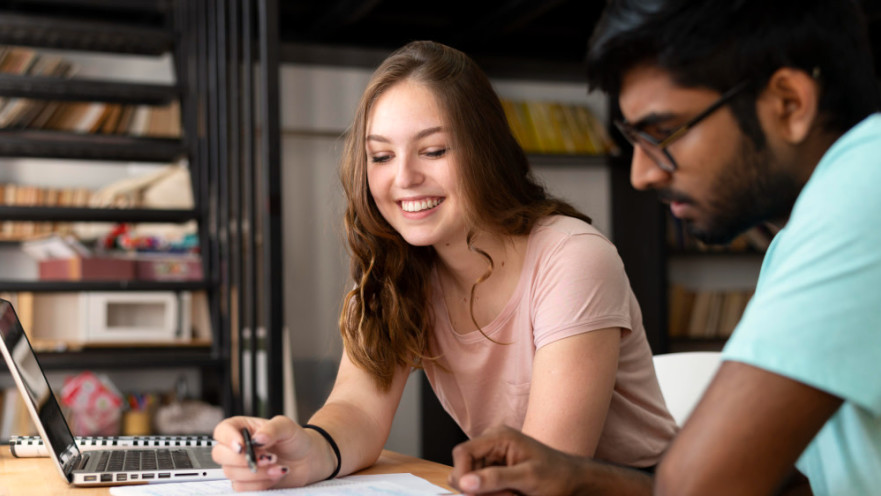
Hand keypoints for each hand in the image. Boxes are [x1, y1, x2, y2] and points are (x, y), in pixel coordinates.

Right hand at [212, 415, 334, 491]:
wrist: (308, 459)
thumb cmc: (295, 439)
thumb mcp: (287, 426)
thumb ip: (272, 429)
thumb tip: (257, 438)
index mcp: (242, 428)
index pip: (222, 431)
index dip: (227, 439)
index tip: (242, 446)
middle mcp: (238, 447)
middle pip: (220, 455)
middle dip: (243, 459)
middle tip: (267, 457)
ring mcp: (241, 466)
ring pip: (231, 473)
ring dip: (255, 472)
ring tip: (276, 465)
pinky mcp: (247, 482)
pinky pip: (242, 487)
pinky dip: (260, 483)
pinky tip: (275, 474)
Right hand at [449, 425, 589, 495]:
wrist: (574, 480)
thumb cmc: (557, 476)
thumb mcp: (528, 478)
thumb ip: (495, 479)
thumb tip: (465, 482)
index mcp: (498, 436)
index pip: (462, 453)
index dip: (462, 475)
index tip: (473, 494)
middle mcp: (492, 443)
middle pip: (464, 468)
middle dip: (477, 487)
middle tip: (504, 495)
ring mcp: (493, 456)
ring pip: (471, 480)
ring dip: (486, 493)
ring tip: (510, 495)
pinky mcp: (496, 469)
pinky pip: (482, 485)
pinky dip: (492, 494)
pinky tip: (510, 494)